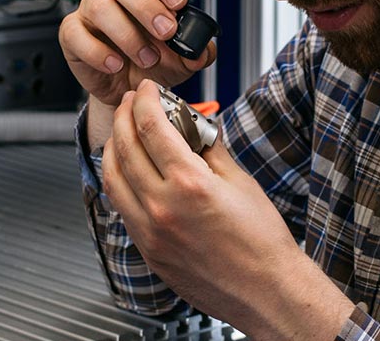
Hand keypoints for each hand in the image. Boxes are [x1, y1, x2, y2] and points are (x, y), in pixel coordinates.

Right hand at [59, 0, 217, 105]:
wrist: (130, 88)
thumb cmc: (153, 62)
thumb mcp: (182, 59)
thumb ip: (197, 51)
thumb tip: (204, 49)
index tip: (179, 3)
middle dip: (147, 6)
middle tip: (166, 31)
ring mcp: (90, 10)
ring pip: (100, 6)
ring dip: (127, 34)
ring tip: (146, 57)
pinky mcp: (72, 34)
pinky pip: (76, 34)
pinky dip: (98, 52)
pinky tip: (115, 64)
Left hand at [101, 81, 353, 340]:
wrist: (266, 290)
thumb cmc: (261, 242)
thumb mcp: (240, 182)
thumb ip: (210, 149)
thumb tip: (193, 126)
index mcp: (189, 184)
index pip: (152, 128)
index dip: (145, 101)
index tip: (146, 89)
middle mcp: (162, 207)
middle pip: (126, 148)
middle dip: (125, 117)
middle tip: (131, 102)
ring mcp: (150, 231)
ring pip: (113, 178)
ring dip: (113, 147)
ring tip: (122, 131)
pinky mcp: (148, 250)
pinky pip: (121, 207)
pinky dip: (118, 180)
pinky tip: (127, 170)